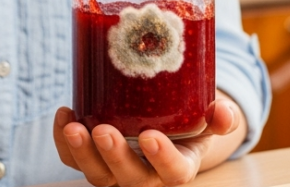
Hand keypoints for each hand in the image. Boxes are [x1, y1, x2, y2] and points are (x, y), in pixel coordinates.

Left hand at [53, 96, 244, 186]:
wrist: (166, 127)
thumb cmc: (189, 124)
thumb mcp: (209, 120)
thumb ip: (221, 117)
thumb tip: (225, 112)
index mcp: (179, 166)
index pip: (173, 173)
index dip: (162, 158)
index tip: (151, 136)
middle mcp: (147, 176)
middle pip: (128, 177)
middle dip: (114, 156)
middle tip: (104, 130)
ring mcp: (117, 172)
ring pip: (97, 175)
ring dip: (81, 152)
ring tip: (74, 126)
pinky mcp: (95, 161)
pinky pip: (74, 161)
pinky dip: (64, 142)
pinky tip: (64, 115)